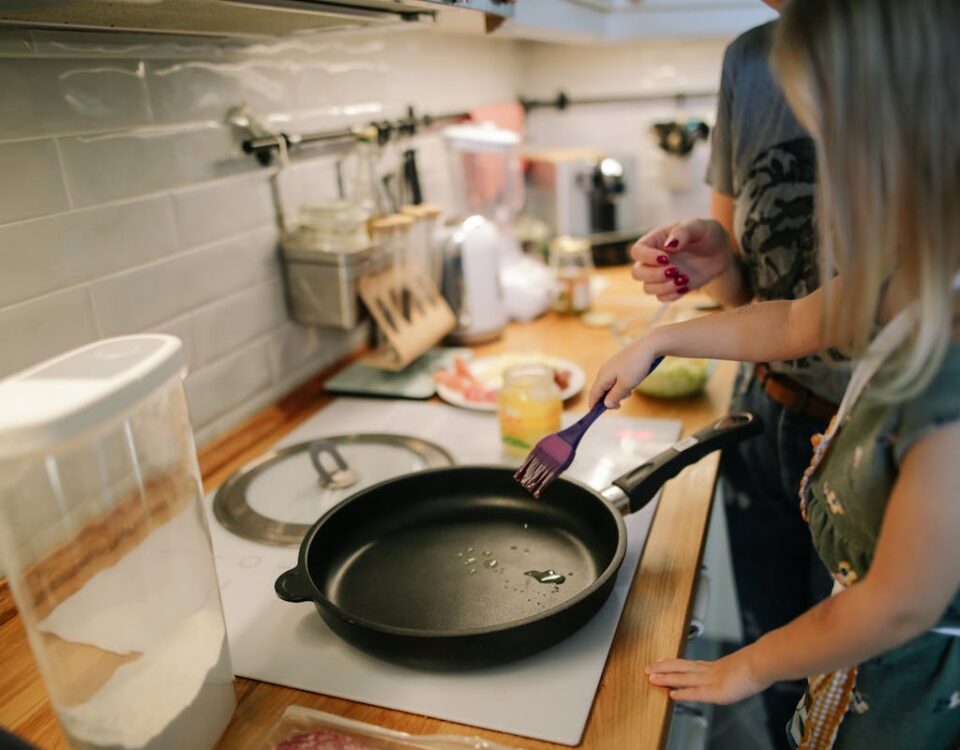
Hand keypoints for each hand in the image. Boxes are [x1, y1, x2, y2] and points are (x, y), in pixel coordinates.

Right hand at [589, 337, 659, 408]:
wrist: (648, 346)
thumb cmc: (636, 366)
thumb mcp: (626, 385)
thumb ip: (614, 396)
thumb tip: (605, 404)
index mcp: (603, 377)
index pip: (593, 394)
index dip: (594, 406)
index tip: (596, 415)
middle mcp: (604, 371)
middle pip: (601, 390)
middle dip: (609, 400)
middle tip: (621, 405)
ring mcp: (611, 367)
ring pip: (610, 385)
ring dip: (617, 393)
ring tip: (630, 392)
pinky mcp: (619, 364)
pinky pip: (616, 379)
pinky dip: (621, 385)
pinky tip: (632, 384)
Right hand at [630, 219, 734, 301]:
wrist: (721, 252)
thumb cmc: (707, 234)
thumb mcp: (699, 227)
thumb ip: (683, 232)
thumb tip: (668, 245)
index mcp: (655, 241)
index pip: (637, 251)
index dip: (647, 257)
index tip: (666, 258)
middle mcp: (653, 260)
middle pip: (637, 273)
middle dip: (654, 275)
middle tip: (675, 270)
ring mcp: (661, 275)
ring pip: (647, 288)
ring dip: (664, 287)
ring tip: (684, 279)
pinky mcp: (671, 287)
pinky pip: (662, 298)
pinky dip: (672, 295)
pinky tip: (686, 286)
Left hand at [646, 651, 768, 704]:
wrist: (763, 662)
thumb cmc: (758, 664)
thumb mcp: (743, 667)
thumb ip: (736, 671)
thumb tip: (740, 672)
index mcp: (715, 666)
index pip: (689, 665)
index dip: (674, 664)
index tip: (661, 662)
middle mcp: (709, 671)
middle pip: (681, 668)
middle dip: (663, 668)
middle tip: (648, 668)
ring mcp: (712, 680)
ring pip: (683, 678)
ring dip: (666, 678)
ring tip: (652, 678)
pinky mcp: (717, 691)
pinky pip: (696, 693)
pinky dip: (683, 693)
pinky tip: (672, 695)